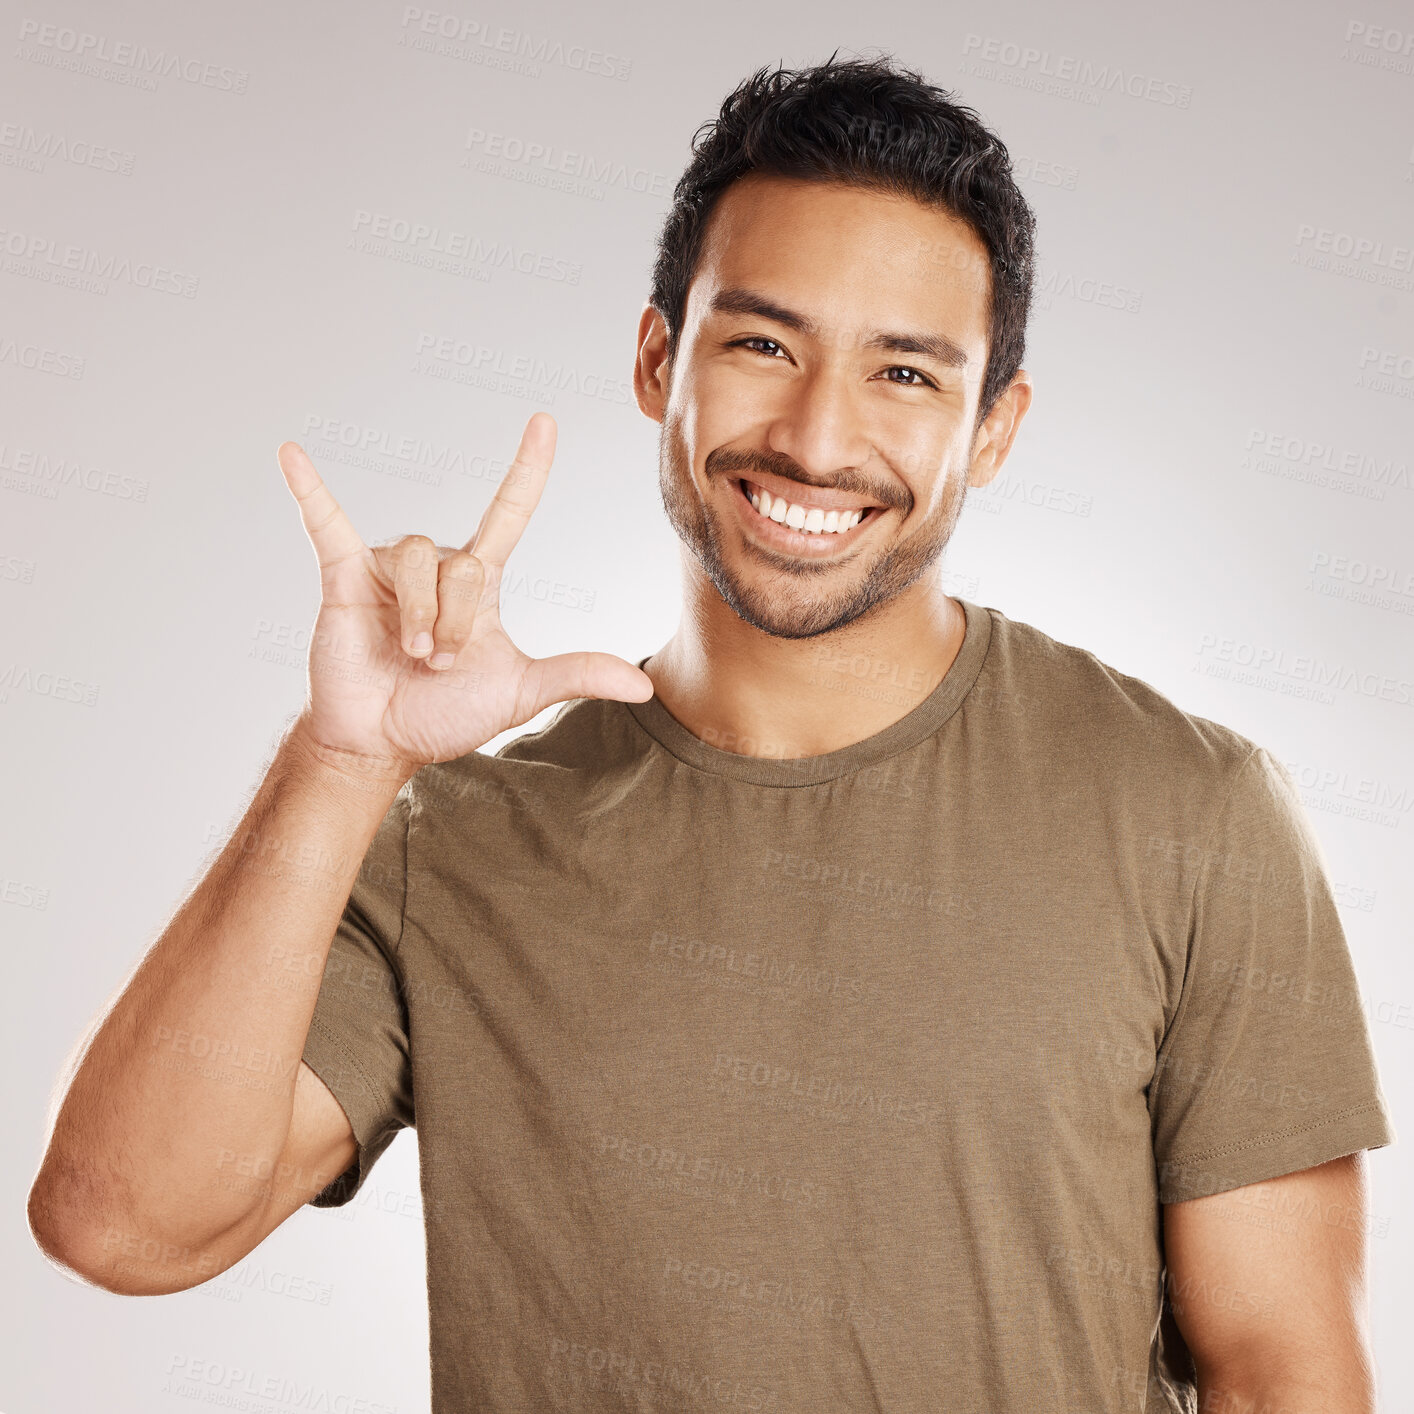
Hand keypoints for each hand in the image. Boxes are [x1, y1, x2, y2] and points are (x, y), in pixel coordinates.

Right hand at [276, 411, 652, 776]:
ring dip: (424, 615)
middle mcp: (437, 566)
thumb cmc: (445, 713)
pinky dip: (308, 490)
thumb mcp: (521, 692)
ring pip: (419, 558)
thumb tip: (644, 684)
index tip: (544, 422)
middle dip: (458, 622)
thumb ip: (576, 675)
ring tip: (415, 656)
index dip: (527, 468)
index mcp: (479, 581)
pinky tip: (290, 454)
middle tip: (442, 665)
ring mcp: (389, 569)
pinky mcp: (343, 577)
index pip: (509, 510)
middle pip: (464, 563)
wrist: (383, 741)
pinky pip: (326, 523)